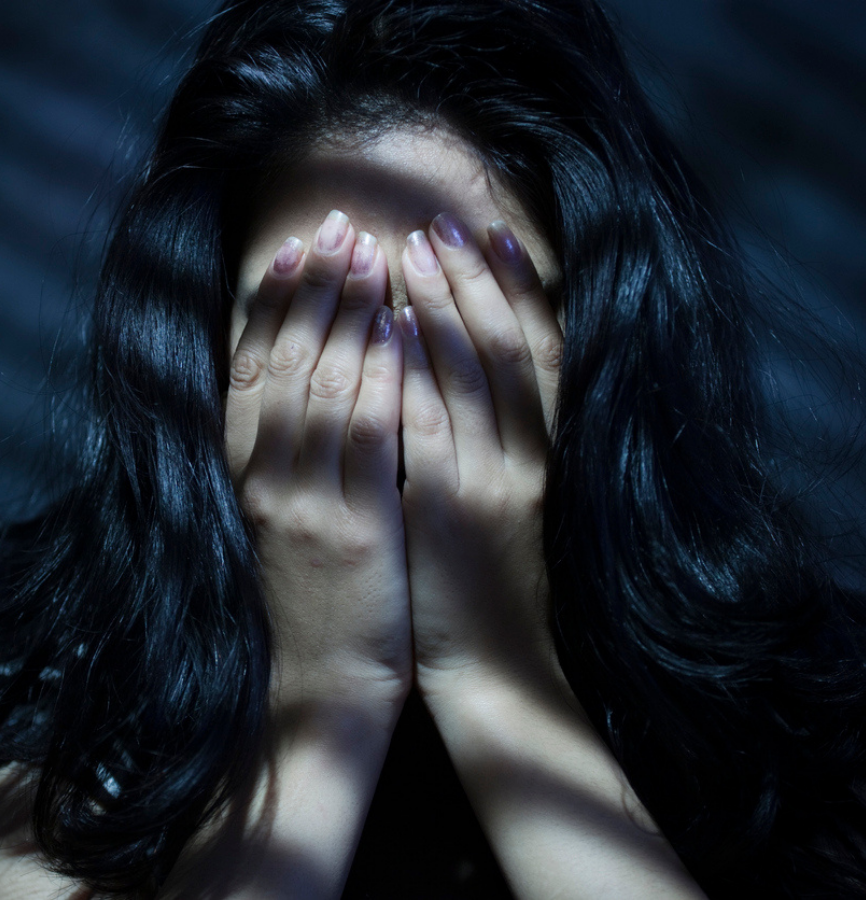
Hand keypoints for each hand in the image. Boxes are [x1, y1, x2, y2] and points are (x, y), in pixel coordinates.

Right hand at [226, 210, 409, 718]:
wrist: (312, 692)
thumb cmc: (301, 604)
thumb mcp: (274, 525)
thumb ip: (276, 457)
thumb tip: (291, 388)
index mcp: (242, 474)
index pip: (251, 369)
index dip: (272, 304)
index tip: (293, 248)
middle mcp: (263, 477)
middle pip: (286, 361)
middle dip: (315, 288)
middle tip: (340, 224)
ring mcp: (304, 500)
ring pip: (324, 385)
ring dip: (349, 313)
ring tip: (374, 252)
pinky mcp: (351, 528)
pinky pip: (365, 438)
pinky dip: (379, 378)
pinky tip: (398, 329)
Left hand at [396, 213, 562, 697]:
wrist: (496, 666)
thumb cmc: (486, 584)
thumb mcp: (502, 503)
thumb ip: (492, 442)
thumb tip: (457, 377)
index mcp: (539, 453)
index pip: (536, 350)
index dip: (515, 288)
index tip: (490, 233)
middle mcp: (524, 455)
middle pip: (503, 344)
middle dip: (472, 278)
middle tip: (441, 222)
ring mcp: (489, 477)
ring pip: (471, 371)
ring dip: (441, 303)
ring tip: (412, 247)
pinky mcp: (448, 507)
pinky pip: (430, 424)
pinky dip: (413, 369)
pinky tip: (391, 325)